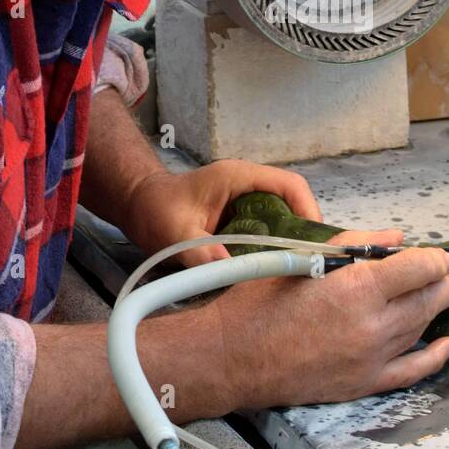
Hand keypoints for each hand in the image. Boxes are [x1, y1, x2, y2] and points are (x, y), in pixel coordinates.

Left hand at [123, 159, 324, 263]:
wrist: (138, 204)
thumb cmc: (154, 209)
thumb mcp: (172, 233)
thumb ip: (198, 251)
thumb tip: (228, 270)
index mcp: (238, 177)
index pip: (289, 186)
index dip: (307, 211)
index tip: (311, 243)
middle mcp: (248, 186)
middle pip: (293, 203)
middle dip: (303, 233)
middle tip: (305, 265)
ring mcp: (246, 201)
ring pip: (284, 219)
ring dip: (289, 243)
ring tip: (290, 271)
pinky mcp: (242, 217)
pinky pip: (268, 230)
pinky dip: (273, 249)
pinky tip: (269, 270)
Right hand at [210, 247, 448, 409]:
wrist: (233, 356)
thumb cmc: (260, 300)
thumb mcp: (306, 257)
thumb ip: (356, 244)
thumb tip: (396, 239)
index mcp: (358, 287)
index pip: (421, 268)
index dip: (436, 257)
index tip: (440, 253)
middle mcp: (373, 323)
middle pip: (428, 298)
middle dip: (443, 281)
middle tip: (448, 272)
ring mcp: (372, 357)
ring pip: (422, 328)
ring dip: (437, 308)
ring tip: (444, 293)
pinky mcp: (365, 383)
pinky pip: (412, 371)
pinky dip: (435, 357)